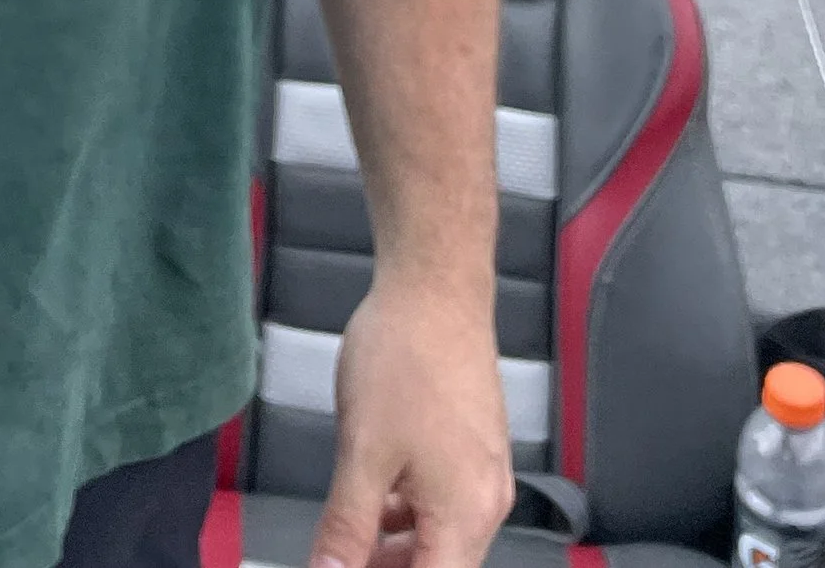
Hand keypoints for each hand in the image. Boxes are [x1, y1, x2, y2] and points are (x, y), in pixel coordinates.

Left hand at [311, 270, 512, 567]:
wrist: (435, 284)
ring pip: (439, 538)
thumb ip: (346, 527)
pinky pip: (443, 503)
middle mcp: (486, 502)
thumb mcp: (362, 452)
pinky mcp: (474, 447)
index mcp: (465, 515)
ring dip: (394, 549)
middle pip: (437, 566)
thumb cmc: (406, 354)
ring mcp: (484, 473)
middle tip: (339, 559)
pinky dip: (407, 514)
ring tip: (347, 540)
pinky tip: (373, 501)